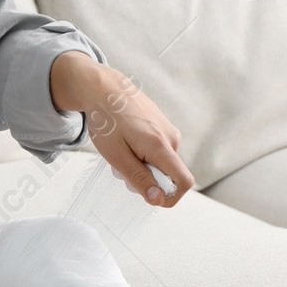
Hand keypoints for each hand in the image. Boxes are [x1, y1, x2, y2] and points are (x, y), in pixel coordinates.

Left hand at [50, 51, 195, 208]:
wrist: (102, 88)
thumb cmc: (106, 120)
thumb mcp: (117, 156)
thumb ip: (139, 178)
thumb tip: (158, 199)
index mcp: (161, 146)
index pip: (183, 181)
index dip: (171, 197)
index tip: (150, 197)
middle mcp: (171, 137)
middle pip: (169, 174)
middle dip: (148, 179)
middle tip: (121, 170)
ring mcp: (168, 130)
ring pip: (162, 162)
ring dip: (143, 166)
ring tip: (121, 152)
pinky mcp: (163, 125)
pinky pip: (159, 150)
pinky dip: (143, 154)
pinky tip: (126, 143)